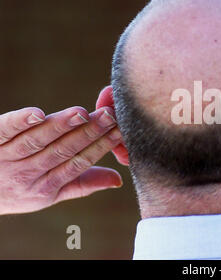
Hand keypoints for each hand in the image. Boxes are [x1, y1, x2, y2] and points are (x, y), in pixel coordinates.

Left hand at [0, 106, 122, 214]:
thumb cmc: (14, 191)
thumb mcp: (48, 194)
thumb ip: (83, 184)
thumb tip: (119, 179)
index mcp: (46, 187)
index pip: (79, 163)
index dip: (101, 146)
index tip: (121, 129)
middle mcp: (27, 174)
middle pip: (62, 151)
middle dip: (88, 133)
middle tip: (110, 115)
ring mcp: (6, 157)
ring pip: (37, 141)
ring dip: (60, 127)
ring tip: (82, 113)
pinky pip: (4, 131)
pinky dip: (19, 122)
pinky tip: (37, 113)